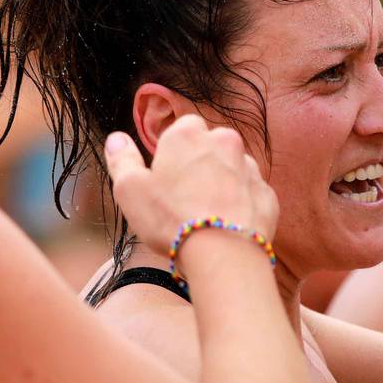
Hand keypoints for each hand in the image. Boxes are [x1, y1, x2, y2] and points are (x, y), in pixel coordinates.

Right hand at [104, 118, 277, 253]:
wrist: (223, 253)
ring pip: (231, 169)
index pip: (180, 129)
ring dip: (220, 185)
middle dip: (198, 166)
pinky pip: (249, 194)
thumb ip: (122, 159)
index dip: (171, 154)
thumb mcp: (130, 189)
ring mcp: (249, 167)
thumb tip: (116, 138)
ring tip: (205, 216)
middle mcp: (224, 142)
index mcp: (188, 134)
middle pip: (208, 147)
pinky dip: (239, 206)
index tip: (164, 179)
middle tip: (183, 199)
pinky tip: (225, 226)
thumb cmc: (171, 218)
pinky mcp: (266, 194)